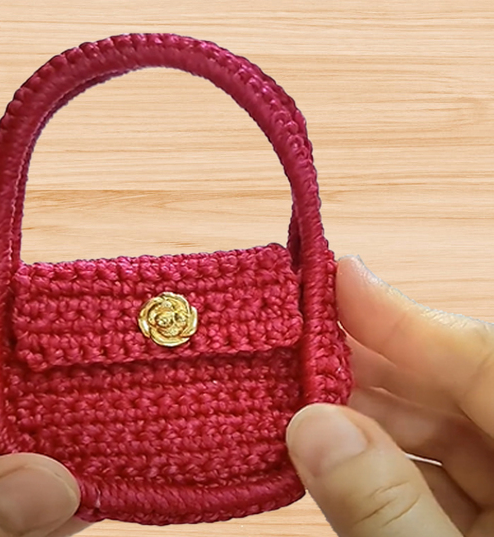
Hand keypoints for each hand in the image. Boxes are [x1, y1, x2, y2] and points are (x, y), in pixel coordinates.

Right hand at [286, 256, 493, 535]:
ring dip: (369, 417)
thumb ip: (384, 502)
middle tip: (301, 340)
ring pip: (444, 434)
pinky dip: (385, 463)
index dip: (403, 315)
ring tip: (301, 395)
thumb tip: (309, 425)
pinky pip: (442, 477)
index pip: (481, 359)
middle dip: (373, 366)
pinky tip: (333, 453)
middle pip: (456, 390)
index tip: (338, 274)